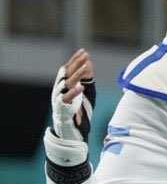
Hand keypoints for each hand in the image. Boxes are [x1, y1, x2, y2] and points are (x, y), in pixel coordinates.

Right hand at [46, 49, 96, 167]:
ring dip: (77, 74)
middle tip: (85, 55)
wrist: (70, 131)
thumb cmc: (77, 111)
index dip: (75, 60)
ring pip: (67, 83)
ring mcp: (59, 98)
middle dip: (76, 63)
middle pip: (67, 73)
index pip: (69, 69)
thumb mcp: (84, 94)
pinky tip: (81, 87)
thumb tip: (89, 63)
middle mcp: (60, 90)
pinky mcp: (62, 108)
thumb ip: (86, 79)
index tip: (84, 51)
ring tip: (86, 66)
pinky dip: (74, 92)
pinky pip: (66, 99)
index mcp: (64, 85)